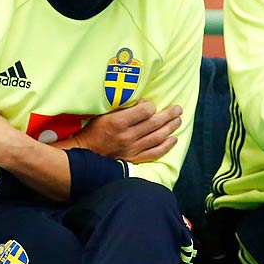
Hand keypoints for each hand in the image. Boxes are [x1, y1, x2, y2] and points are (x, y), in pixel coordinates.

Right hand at [65, 102, 181, 163]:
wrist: (85, 154)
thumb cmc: (93, 131)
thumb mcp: (103, 115)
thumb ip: (123, 108)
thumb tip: (142, 103)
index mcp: (118, 122)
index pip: (144, 112)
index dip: (151, 106)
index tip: (152, 105)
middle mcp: (127, 136)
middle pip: (154, 123)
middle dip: (169, 114)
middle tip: (178, 109)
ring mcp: (132, 149)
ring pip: (158, 137)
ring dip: (171, 128)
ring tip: (178, 120)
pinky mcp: (133, 159)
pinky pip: (154, 153)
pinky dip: (166, 146)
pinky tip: (173, 139)